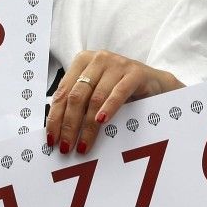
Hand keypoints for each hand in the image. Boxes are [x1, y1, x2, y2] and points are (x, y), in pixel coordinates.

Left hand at [46, 50, 183, 154]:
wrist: (156, 83)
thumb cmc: (121, 89)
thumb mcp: (97, 92)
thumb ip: (79, 104)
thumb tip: (58, 131)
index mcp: (82, 62)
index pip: (63, 92)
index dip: (55, 117)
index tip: (51, 139)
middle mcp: (98, 59)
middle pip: (77, 96)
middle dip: (69, 125)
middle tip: (66, 146)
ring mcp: (117, 64)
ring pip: (95, 98)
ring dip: (87, 126)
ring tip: (83, 145)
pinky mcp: (135, 73)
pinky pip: (118, 93)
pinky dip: (108, 108)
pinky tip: (101, 122)